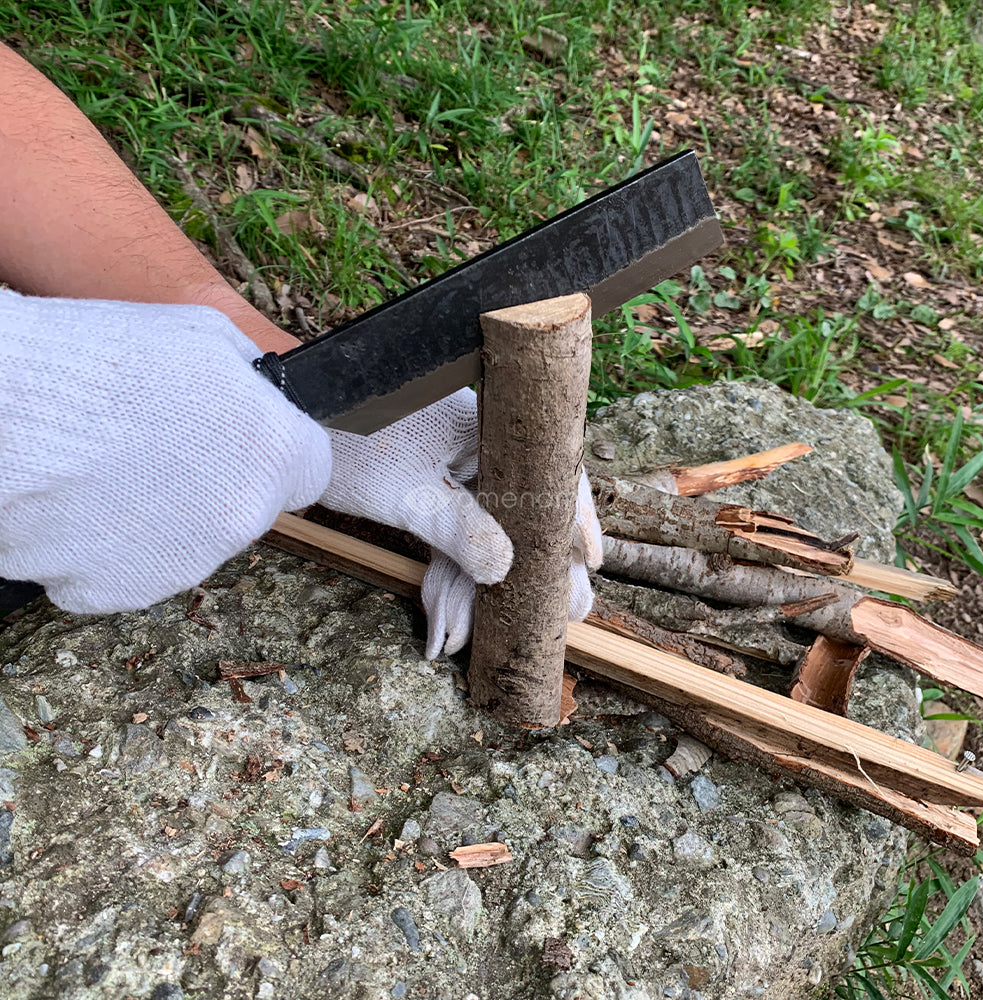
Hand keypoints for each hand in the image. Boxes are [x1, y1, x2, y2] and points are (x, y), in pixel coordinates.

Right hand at [0, 291, 331, 611]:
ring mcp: (182, 564)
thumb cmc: (99, 362)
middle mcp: (241, 522)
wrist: (3, 411)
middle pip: (246, 506)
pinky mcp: (120, 591)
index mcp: (275, 457)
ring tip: (105, 467)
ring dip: (161, 514)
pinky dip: (107, 545)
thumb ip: (250, 383)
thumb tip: (261, 400)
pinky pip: (128, 568)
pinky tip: (79, 501)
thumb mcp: (202, 335)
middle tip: (157, 445)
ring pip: (187, 541)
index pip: (308, 470)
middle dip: (215, 481)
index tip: (243, 440)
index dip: (273, 451)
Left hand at [318, 387, 600, 656]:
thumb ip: (462, 532)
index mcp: (482, 427)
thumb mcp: (408, 497)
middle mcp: (474, 440)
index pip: (549, 471)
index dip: (573, 519)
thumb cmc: (345, 448)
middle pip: (519, 509)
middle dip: (522, 570)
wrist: (278, 435)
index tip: (589, 563)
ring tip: (463, 636)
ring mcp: (449, 462)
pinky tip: (440, 619)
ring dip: (470, 584)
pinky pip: (450, 528)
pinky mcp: (425, 482)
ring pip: (480, 527)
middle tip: (555, 614)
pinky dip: (445, 571)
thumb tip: (507, 570)